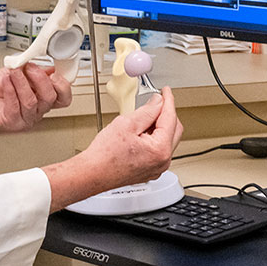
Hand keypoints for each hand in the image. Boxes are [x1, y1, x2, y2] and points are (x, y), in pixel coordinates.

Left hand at [0, 63, 70, 133]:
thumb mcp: (17, 71)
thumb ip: (34, 69)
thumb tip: (47, 62)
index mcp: (42, 98)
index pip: (64, 97)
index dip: (64, 84)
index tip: (55, 69)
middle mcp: (37, 110)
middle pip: (51, 98)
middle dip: (40, 79)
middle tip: (29, 67)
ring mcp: (25, 119)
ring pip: (32, 102)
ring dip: (22, 82)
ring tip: (13, 72)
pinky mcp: (11, 123)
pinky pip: (15, 107)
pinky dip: (10, 90)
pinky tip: (6, 81)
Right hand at [43, 88, 183, 209]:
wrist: (92, 174)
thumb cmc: (104, 155)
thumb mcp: (127, 124)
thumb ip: (147, 111)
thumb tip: (158, 102)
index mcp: (160, 149)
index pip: (170, 118)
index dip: (168, 101)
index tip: (165, 91)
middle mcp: (163, 162)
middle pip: (174, 130)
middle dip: (166, 113)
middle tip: (156, 102)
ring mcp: (157, 168)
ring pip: (167, 140)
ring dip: (160, 126)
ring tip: (143, 118)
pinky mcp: (150, 171)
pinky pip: (159, 150)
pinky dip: (154, 138)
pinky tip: (141, 132)